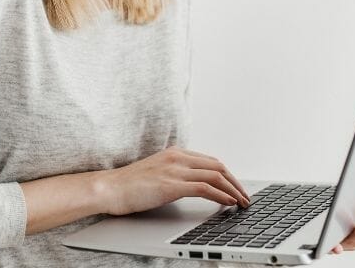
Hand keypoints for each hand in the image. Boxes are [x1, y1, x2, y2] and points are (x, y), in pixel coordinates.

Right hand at [97, 146, 250, 215]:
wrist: (109, 188)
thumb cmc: (128, 185)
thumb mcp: (156, 173)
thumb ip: (173, 173)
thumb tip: (191, 186)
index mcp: (175, 153)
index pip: (210, 161)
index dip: (227, 174)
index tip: (236, 186)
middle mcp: (178, 157)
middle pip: (218, 166)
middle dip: (235, 182)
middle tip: (245, 195)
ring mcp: (175, 169)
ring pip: (216, 175)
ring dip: (233, 190)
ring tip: (242, 202)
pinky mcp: (172, 185)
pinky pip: (205, 188)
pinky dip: (221, 195)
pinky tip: (228, 203)